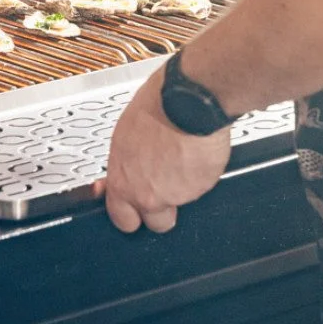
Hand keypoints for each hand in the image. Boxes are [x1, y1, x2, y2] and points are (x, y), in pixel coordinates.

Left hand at [98, 63, 230, 233]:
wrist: (188, 99)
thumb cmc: (157, 105)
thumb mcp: (126, 131)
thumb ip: (127, 159)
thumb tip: (128, 161)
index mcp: (123, 179)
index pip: (120, 218)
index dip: (129, 212)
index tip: (131, 206)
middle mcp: (148, 194)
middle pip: (155, 224)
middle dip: (160, 210)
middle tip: (163, 185)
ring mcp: (177, 195)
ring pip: (181, 203)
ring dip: (182, 188)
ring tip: (182, 157)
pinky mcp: (202, 187)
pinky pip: (201, 186)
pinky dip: (200, 174)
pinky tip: (196, 151)